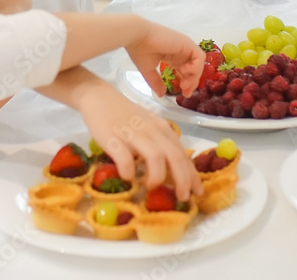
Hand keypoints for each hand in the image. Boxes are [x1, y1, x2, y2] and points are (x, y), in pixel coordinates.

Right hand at [80, 87, 202, 200]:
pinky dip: (128, 170)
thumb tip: (174, 174)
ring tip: (152, 187)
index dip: (192, 176)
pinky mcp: (112, 137)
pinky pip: (124, 157)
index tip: (197, 193)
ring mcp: (132, 134)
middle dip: (182, 180)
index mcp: (162, 129)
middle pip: (174, 156)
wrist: (99, 97)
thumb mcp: (149, 128)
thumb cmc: (126, 116)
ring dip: (158, 176)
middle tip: (182, 198)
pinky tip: (127, 177)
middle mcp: (152, 131)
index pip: (183, 154)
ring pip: (155, 155)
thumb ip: (161, 145)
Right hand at [125, 21, 204, 97]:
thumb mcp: (148, 70)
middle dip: (192, 82)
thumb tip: (160, 94)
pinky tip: (185, 71)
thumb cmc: (139, 50)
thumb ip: (156, 82)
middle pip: (194, 69)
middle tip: (186, 93)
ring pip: (198, 63)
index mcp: (172, 56)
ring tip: (184, 84)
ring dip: (194, 76)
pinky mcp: (187, 44)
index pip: (185, 70)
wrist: (137, 37)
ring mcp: (184, 47)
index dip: (187, 83)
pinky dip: (196, 66)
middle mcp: (180, 52)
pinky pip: (199, 57)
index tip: (184, 94)